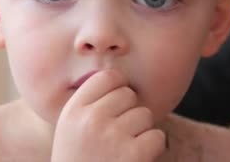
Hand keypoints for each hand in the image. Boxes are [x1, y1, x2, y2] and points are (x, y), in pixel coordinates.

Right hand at [51, 70, 165, 161]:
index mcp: (73, 111)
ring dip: (141, 133)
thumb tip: (120, 77)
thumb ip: (91, 103)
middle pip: (129, 95)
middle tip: (116, 137)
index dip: (118, 89)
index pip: (108, 76)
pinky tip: (135, 160)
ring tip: (122, 151)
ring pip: (145, 115)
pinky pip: (157, 136)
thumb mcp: (72, 130)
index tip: (114, 107)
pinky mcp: (133, 154)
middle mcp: (90, 120)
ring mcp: (112, 136)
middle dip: (129, 113)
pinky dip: (152, 149)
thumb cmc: (81, 161)